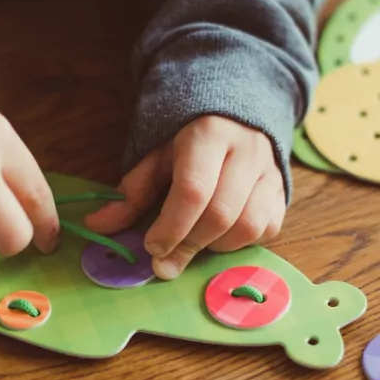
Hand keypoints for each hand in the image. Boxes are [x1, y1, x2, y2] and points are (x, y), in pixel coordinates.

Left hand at [85, 115, 285, 279]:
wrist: (237, 117)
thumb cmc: (190, 143)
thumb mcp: (157, 158)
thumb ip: (131, 193)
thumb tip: (96, 226)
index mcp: (208, 135)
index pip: (193, 190)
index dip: (171, 227)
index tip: (151, 248)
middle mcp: (246, 151)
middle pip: (221, 213)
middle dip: (188, 245)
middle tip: (164, 262)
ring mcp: (270, 172)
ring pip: (247, 226)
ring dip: (214, 247)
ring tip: (192, 244)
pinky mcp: (283, 192)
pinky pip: (266, 230)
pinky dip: (239, 244)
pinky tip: (218, 238)